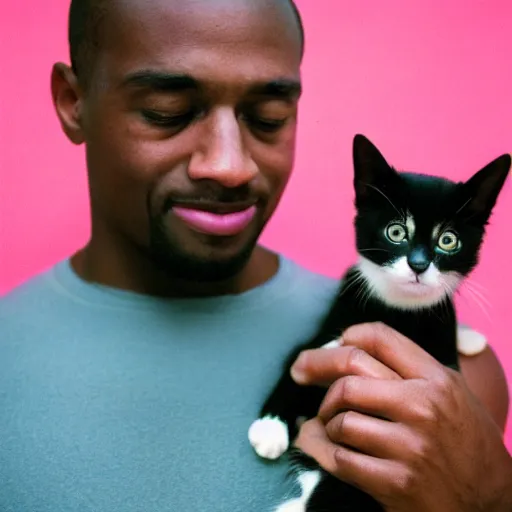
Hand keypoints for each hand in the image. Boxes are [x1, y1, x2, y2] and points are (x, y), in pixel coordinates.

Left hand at [291, 322, 511, 511]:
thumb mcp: (453, 393)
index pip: (380, 338)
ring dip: (322, 419)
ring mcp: (408, 446)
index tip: (333, 344)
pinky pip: (339, 457)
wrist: (491, 505)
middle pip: (349, 369)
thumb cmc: (467, 443)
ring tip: (323, 422)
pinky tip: (315, 443)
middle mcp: (422, 406)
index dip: (348, 336)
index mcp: (436, 379)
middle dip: (315, 365)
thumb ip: (411, 369)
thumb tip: (354, 346)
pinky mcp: (394, 483)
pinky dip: (318, 448)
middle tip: (299, 372)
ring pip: (340, 417)